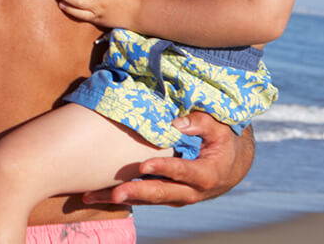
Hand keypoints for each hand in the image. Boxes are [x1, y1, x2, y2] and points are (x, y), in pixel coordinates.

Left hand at [83, 112, 251, 205]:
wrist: (230, 167)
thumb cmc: (224, 141)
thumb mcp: (220, 129)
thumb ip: (202, 123)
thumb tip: (177, 123)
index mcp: (206, 175)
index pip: (184, 172)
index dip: (164, 169)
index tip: (144, 165)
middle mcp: (190, 191)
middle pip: (161, 193)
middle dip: (137, 193)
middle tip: (115, 193)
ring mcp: (176, 196)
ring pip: (147, 200)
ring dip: (120, 198)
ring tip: (92, 196)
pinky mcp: (164, 196)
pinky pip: (142, 198)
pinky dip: (120, 197)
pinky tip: (96, 195)